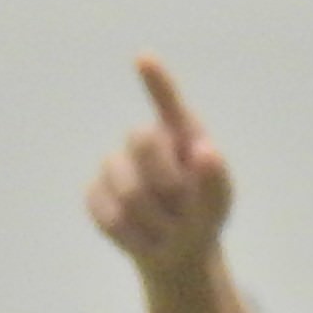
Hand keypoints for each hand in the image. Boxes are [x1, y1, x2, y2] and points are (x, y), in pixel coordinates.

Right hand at [86, 58, 232, 278]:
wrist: (175, 253)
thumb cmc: (201, 220)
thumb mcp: (217, 206)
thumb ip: (216, 180)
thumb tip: (205, 149)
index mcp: (182, 136)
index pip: (168, 105)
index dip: (156, 82)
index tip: (143, 59)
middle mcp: (148, 143)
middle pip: (140, 140)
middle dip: (162, 180)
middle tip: (179, 208)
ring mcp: (117, 166)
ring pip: (124, 187)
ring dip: (148, 217)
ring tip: (163, 230)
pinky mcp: (95, 191)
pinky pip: (104, 210)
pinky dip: (126, 232)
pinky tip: (140, 236)